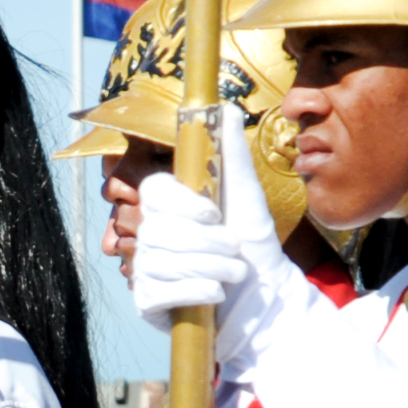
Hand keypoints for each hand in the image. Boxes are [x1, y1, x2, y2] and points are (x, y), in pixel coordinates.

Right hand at [132, 105, 312, 378]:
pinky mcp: (147, 301)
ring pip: (165, 261)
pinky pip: (161, 292)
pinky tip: (215, 295)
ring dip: (211, 269)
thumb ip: (231, 152)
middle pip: (162, 230)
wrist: (262, 296)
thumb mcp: (246, 194)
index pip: (154, 191)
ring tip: (232, 274)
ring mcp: (145, 267)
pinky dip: (197, 293)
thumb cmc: (252, 244)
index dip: (183, 204)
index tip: (213, 214)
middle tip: (233, 251)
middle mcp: (150, 233)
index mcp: (169, 205)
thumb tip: (225, 106)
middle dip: (209, 244)